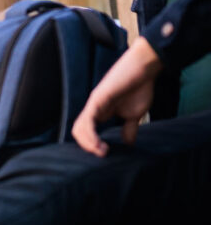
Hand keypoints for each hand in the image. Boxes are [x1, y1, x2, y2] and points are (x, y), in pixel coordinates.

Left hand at [72, 36, 161, 156]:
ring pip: (79, 127)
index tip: (104, 156)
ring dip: (88, 144)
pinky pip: (88, 119)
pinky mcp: (98, 98)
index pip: (86, 133)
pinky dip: (91, 134)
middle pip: (78, 131)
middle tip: (102, 156)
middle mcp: (93, 108)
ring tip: (101, 152)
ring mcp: (94, 103)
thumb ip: (128, 129)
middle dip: (87, 147)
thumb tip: (128, 144)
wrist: (144, 68)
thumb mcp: (134, 115)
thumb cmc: (139, 87)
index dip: (91, 146)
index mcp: (100, 113)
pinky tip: (99, 144)